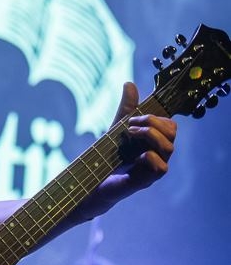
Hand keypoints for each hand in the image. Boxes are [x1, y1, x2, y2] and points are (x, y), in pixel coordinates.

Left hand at [86, 82, 176, 214]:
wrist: (91, 180)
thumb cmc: (108, 156)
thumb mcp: (117, 128)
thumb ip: (126, 109)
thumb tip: (130, 83)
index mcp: (154, 142)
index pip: (170, 125)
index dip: (157, 117)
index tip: (134, 117)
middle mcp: (157, 154)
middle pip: (172, 132)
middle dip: (153, 122)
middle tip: (130, 125)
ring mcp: (152, 169)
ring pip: (169, 148)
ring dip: (150, 135)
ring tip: (130, 133)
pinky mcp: (143, 181)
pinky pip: (161, 168)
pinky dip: (151, 157)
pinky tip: (137, 155)